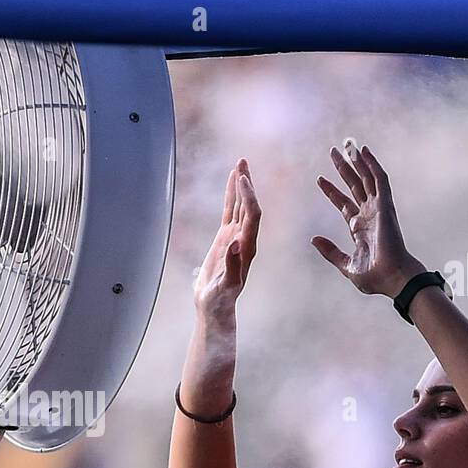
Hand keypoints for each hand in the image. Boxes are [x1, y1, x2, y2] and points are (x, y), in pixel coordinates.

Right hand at [195, 158, 259, 318]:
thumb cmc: (221, 300)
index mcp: (247, 248)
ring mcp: (235, 236)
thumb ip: (232, 266)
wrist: (215, 306)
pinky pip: (229, 212)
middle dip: (247, 183)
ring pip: (240, 205)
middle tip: (243, 161)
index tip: (242, 180)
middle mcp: (244, 238)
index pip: (252, 215)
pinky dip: (231, 196)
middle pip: (249, 205)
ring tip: (240, 163)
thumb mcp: (227, 286)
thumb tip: (235, 244)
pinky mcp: (225, 238)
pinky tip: (231, 181)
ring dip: (241, 185)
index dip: (248, 197)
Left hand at [311, 145, 425, 297]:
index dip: (332, 191)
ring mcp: (378, 208)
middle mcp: (369, 215)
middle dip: (343, 168)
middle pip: (354, 185)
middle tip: (333, 151)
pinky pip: (379, 179)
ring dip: (356, 161)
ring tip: (346, 144)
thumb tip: (313, 239)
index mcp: (360, 228)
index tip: (319, 179)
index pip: (344, 203)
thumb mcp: (346, 264)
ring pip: (366, 178)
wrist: (392, 278)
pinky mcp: (386, 205)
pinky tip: (364, 151)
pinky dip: (372, 164)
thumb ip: (330, 251)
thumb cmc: (375, 277)